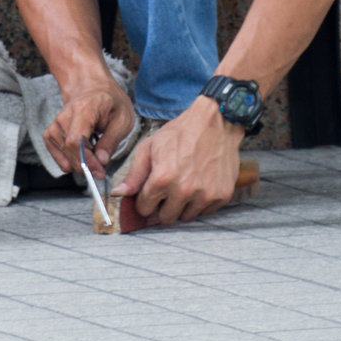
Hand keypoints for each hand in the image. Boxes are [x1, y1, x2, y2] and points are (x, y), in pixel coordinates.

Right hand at [44, 82, 135, 177]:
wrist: (93, 90)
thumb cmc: (109, 102)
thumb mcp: (122, 119)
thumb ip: (112, 140)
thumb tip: (101, 161)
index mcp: (83, 109)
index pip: (76, 141)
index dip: (87, 161)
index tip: (99, 171)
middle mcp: (64, 117)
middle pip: (69, 151)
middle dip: (87, 165)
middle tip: (101, 167)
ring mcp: (55, 126)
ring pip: (64, 157)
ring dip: (81, 162)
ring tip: (94, 149)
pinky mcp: (50, 134)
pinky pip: (59, 158)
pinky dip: (71, 161)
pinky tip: (83, 151)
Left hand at [112, 97, 243, 225]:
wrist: (215, 121)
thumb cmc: (181, 132)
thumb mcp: (150, 147)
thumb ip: (134, 174)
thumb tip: (118, 193)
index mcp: (162, 178)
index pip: (145, 209)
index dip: (144, 201)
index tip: (149, 194)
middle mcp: (184, 190)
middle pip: (165, 218)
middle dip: (162, 207)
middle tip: (167, 191)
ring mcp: (205, 194)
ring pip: (186, 217)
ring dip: (182, 206)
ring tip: (184, 185)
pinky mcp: (222, 195)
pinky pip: (205, 212)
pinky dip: (200, 203)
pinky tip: (199, 184)